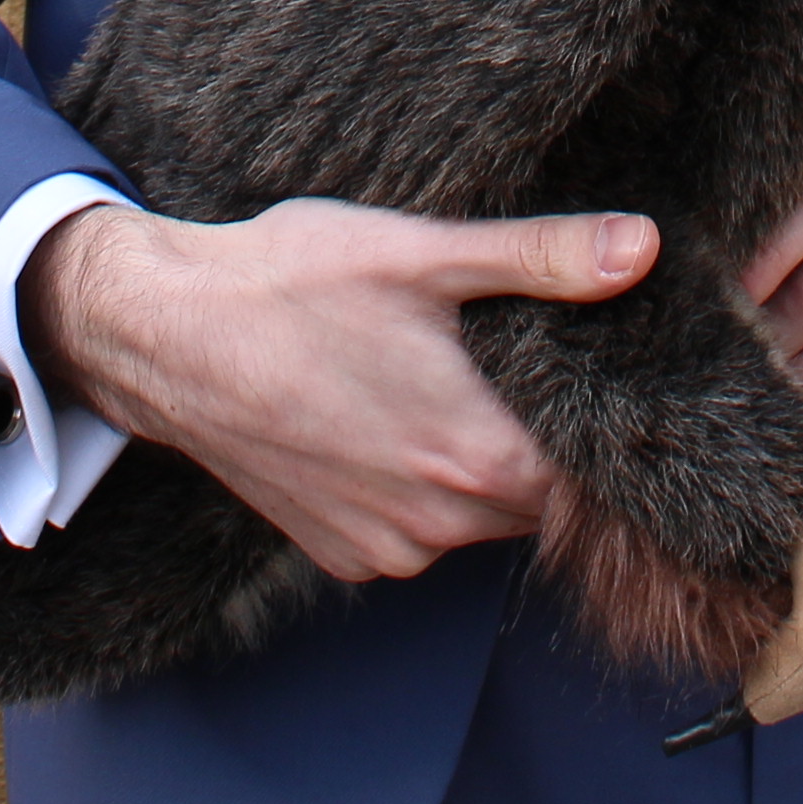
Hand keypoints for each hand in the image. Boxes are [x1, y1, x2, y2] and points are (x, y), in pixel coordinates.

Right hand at [19, 196, 654, 583]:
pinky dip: (425, 487)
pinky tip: (396, 420)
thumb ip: (543, 258)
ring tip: (456, 384)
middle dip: (549, 442)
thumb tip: (640, 248)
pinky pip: (420, 532)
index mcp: (480, 456)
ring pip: (484, 518)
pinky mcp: (342, 555)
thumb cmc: (289, 284)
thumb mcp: (423, 254)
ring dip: (485, 464)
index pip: (599, 474)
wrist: (162, 335)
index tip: (610, 376)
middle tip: (528, 364)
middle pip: (547, 500)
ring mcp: (388, 548)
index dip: (613, 426)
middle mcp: (441, 524)